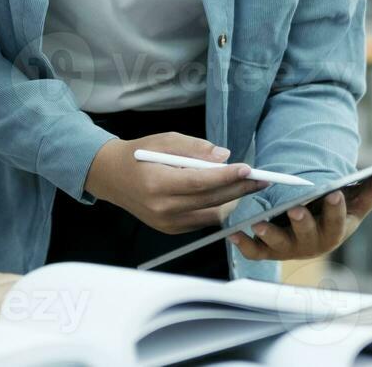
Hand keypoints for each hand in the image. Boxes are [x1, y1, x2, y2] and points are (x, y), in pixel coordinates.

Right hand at [83, 133, 268, 233]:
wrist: (110, 177)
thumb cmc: (138, 154)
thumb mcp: (164, 141)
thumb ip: (195, 148)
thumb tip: (225, 156)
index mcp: (158, 184)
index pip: (199, 183)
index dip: (226, 177)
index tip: (248, 169)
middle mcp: (162, 208)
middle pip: (210, 201)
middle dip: (238, 189)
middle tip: (261, 179)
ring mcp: (166, 223)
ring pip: (210, 214)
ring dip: (231, 200)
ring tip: (247, 185)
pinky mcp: (169, 230)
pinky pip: (201, 220)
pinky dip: (215, 208)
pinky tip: (226, 196)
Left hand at [228, 170, 371, 261]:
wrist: (311, 224)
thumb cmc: (334, 209)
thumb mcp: (355, 199)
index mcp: (335, 231)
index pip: (338, 221)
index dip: (336, 209)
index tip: (334, 193)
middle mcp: (312, 244)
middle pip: (308, 236)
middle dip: (302, 223)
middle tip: (296, 209)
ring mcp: (289, 248)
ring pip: (280, 246)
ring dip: (269, 235)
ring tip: (260, 223)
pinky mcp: (267, 250)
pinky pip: (255, 252)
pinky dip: (244, 245)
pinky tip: (234, 234)